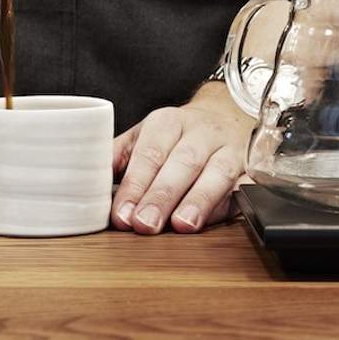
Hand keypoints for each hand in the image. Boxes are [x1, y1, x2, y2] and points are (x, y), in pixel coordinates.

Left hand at [111, 84, 253, 233]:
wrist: (225, 114)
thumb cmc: (175, 136)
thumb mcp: (143, 136)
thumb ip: (116, 158)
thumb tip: (86, 184)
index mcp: (168, 123)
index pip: (149, 155)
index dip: (134, 186)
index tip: (122, 214)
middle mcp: (201, 133)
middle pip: (181, 164)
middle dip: (161, 196)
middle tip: (144, 224)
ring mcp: (230, 150)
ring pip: (217, 173)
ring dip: (199, 200)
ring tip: (182, 226)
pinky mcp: (252, 169)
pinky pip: (244, 186)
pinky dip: (232, 203)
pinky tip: (216, 220)